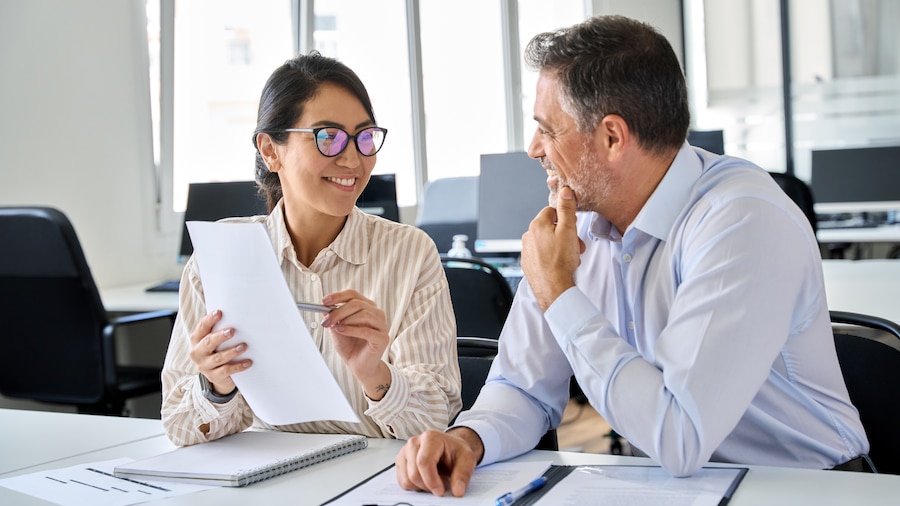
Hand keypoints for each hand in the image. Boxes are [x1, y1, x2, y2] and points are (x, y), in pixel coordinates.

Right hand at [188, 310, 250, 394]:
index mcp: (196, 340)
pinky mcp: (214, 376)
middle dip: (220, 336)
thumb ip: (220, 328)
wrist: (218, 376)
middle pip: (208, 342)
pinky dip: (238, 366)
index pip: (202, 327)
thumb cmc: (218, 350)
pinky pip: (226, 371)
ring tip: (244, 346)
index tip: (219, 313)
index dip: (210, 320)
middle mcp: (197, 353)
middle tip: (232, 331)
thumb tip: (237, 313)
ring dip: (232, 351)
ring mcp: (204, 366)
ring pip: (218, 358)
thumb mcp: (215, 340)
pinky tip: (248, 362)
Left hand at [321, 290, 391, 399]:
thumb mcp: (337, 329)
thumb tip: (325, 309)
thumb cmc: (350, 347)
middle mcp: (377, 313)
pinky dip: (351, 330)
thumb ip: (333, 318)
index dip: (338, 296)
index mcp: (367, 307)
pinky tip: (341, 331)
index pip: (353, 295)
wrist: (359, 366)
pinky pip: (366, 330)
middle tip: (327, 320)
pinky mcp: (383, 338)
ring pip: (364, 314)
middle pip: (357, 303)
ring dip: (346, 320)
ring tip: (335, 327)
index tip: (324, 301)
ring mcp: (382, 325)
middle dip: (338, 311)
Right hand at [395, 428, 483, 496]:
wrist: (449, 448)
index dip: (431, 481)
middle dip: (428, 486)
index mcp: (430, 438)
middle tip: (440, 487)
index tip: (440, 491)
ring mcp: (405, 451)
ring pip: (406, 479)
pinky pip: (402, 481)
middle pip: (414, 473)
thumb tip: (457, 490)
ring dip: (420, 487)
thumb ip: (463, 474)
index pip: (424, 462)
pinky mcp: (401, 461)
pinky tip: (425, 481)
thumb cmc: (455, 450)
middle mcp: (414, 442)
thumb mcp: (467, 459)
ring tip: (433, 481)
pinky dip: (414, 486)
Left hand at [521, 185, 584, 310]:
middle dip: (565, 235)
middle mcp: (528, 236)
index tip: (572, 227)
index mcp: (537, 225)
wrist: (553, 288)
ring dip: (560, 247)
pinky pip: (543, 255)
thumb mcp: (568, 230)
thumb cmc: (561, 262)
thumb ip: (566, 208)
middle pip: (550, 228)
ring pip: (547, 242)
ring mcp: (527, 251)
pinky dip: (552, 258)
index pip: (552, 211)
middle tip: (575, 245)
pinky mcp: (529, 264)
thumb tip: (564, 191)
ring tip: (570, 257)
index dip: (565, 219)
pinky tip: (561, 265)